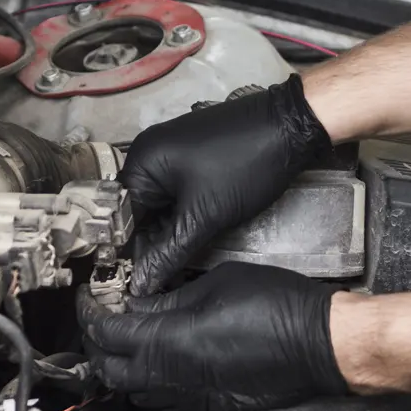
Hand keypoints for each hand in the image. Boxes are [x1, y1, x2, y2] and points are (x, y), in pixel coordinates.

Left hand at [77, 262, 347, 410]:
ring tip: (129, 339)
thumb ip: (169, 298)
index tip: (88, 297)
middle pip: (109, 370)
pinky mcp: (210, 404)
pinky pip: (165, 399)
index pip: (105, 333)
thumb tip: (138, 304)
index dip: (89, 312)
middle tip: (102, 317)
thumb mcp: (215, 284)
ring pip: (134, 391)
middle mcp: (172, 376)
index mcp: (167, 342)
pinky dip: (152, 381)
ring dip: (123, 365)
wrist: (319, 342)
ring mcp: (190, 395)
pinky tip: (164, 359)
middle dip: (97, 343)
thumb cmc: (278, 306)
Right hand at [119, 74, 330, 294]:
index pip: (120, 217)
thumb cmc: (245, 164)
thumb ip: (169, 252)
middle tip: (155, 282)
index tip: (132, 284)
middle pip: (139, 212)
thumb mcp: (204, 216)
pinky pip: (178, 195)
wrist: (290, 126)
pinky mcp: (194, 159)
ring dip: (166, 234)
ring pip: (161, 207)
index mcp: (141, 162)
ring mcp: (173, 155)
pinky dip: (182, 218)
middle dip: (147, 246)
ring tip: (172, 267)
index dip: (126, 252)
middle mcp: (150, 155)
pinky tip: (189, 240)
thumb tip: (141, 283)